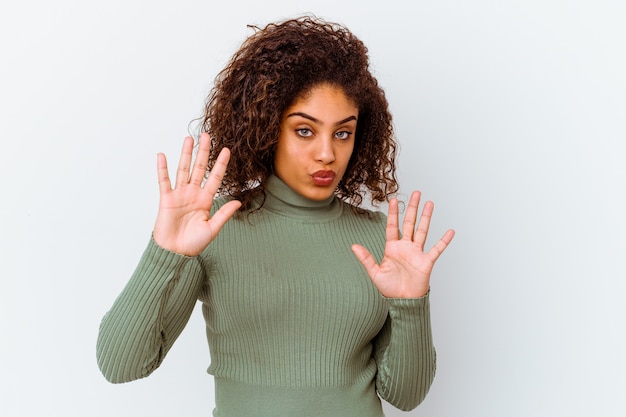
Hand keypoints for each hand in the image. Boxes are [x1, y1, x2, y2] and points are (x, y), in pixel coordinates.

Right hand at [152, 133, 240, 255]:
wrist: (175, 252)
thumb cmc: (194, 243)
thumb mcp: (213, 228)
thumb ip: (224, 214)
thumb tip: (239, 202)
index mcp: (206, 200)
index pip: (215, 178)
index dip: (220, 164)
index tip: (226, 150)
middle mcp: (193, 194)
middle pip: (199, 168)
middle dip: (203, 152)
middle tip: (207, 136)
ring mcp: (180, 195)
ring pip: (183, 170)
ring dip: (186, 154)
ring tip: (189, 139)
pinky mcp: (166, 199)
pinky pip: (164, 181)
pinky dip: (162, 169)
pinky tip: (163, 156)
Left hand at [351, 191, 454, 297]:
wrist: (403, 301)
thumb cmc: (389, 288)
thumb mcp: (375, 272)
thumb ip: (366, 258)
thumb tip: (353, 246)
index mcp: (392, 248)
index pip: (393, 226)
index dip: (393, 213)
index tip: (394, 200)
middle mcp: (405, 247)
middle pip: (409, 223)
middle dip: (412, 208)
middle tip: (416, 193)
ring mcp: (417, 253)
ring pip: (423, 231)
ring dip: (426, 217)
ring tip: (430, 203)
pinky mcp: (426, 261)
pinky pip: (437, 249)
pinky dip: (444, 241)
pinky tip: (450, 231)